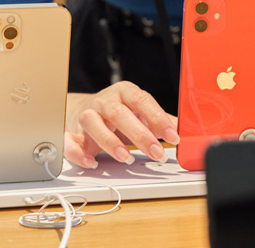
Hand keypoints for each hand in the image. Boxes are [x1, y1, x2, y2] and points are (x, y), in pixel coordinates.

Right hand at [63, 81, 178, 168]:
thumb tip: (184, 129)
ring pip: (93, 123)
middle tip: (156, 153)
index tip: (173, 136)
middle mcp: (105, 101)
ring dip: (110, 142)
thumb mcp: (139, 111)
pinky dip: (78, 153)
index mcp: (125, 92)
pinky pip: (70, 140)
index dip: (158, 118)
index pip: (142, 101)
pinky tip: (92, 162)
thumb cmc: (117, 113)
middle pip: (119, 113)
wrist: (81, 109)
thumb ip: (159, 120)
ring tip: (126, 158)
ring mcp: (86, 115)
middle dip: (139, 134)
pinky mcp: (72, 131)